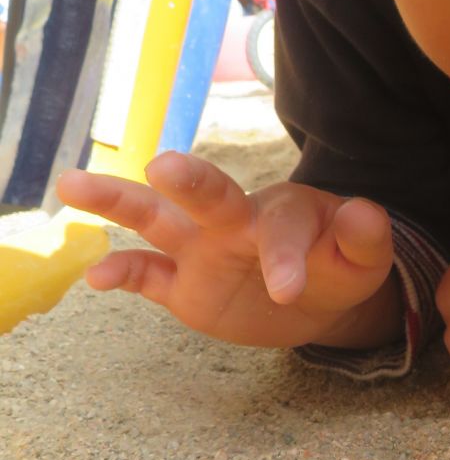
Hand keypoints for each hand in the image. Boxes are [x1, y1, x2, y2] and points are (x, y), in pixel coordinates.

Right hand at [56, 152, 399, 348]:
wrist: (316, 293)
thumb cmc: (340, 263)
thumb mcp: (364, 257)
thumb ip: (366, 237)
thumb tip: (365, 212)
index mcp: (284, 211)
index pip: (280, 228)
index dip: (284, 257)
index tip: (287, 288)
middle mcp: (235, 220)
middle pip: (209, 196)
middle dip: (191, 182)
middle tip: (165, 165)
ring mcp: (202, 249)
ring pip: (156, 221)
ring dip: (119, 203)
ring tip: (73, 183)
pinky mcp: (181, 283)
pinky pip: (146, 276)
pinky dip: (122, 273)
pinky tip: (94, 275)